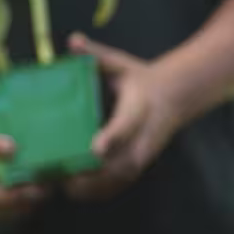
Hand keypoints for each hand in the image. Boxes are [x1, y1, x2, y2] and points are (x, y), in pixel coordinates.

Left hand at [64, 34, 191, 200]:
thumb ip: (96, 54)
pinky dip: (95, 192)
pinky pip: (116, 186)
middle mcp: (144, 136)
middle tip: (59, 176)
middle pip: (121, 164)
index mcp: (139, 107)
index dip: (112, 137)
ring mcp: (143, 155)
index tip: (95, 149)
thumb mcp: (120, 63)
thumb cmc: (140, 79)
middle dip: (91, 174)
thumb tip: (73, 40)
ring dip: (89, 187)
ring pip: (117, 180)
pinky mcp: (139, 167)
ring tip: (58, 185)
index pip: (126, 125)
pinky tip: (72, 190)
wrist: (175, 97)